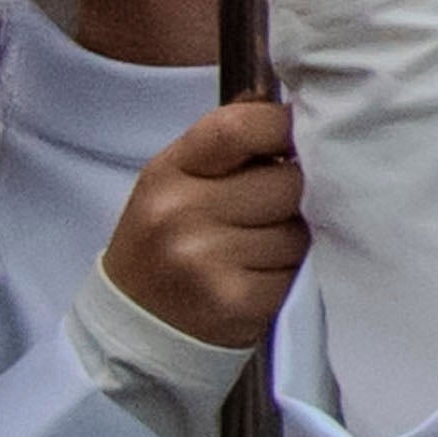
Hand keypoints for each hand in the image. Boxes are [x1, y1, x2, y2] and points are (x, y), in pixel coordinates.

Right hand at [103, 99, 306, 353]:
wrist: (133, 327)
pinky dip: (294, 278)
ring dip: (299, 241)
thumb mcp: (180, 182)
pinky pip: (298, 274)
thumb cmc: (169, 241)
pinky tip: (264, 280)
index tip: (299, 139)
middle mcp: (180, 212)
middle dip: (299, 195)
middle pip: (289, 181)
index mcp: (169, 171)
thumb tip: (304, 110)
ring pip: (300, 231)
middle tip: (277, 212)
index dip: (284, 127)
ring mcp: (205, 259)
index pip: (240, 126)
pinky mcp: (234, 301)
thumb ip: (233, 147)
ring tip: (265, 251)